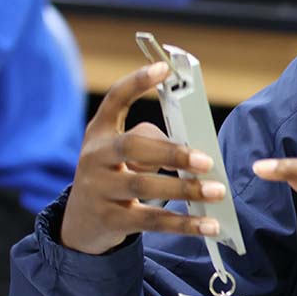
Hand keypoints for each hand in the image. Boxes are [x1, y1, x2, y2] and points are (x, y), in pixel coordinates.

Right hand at [60, 62, 223, 254]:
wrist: (80, 225)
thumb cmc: (112, 179)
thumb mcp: (119, 155)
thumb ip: (150, 144)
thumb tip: (194, 155)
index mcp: (100, 132)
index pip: (115, 99)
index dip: (137, 82)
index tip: (163, 68)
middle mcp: (95, 156)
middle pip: (133, 147)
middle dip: (172, 152)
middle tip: (207, 161)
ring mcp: (98, 189)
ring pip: (144, 186)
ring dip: (185, 189)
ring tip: (217, 192)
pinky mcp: (109, 220)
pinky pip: (151, 221)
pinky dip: (183, 224)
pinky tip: (209, 227)